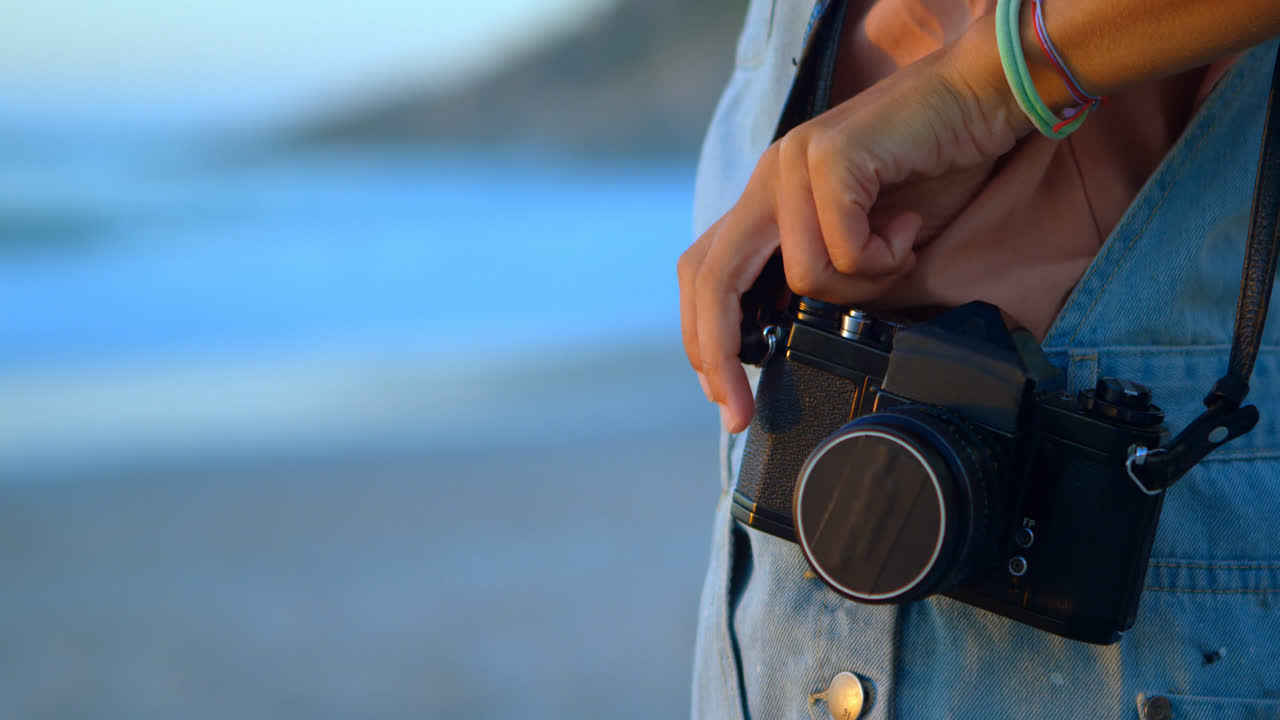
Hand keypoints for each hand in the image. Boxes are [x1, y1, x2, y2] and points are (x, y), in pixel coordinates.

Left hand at [678, 16, 1028, 432]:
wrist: (983, 98)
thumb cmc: (931, 171)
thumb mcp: (867, 243)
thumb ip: (826, 281)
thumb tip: (794, 344)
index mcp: (768, 200)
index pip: (706, 272)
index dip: (702, 336)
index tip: (724, 396)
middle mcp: (769, 179)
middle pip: (711, 278)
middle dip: (717, 352)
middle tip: (738, 412)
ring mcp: (794, 163)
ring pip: (801, 275)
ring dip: (861, 288)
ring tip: (899, 255)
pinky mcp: (830, 155)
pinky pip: (843, 248)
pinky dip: (883, 258)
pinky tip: (909, 229)